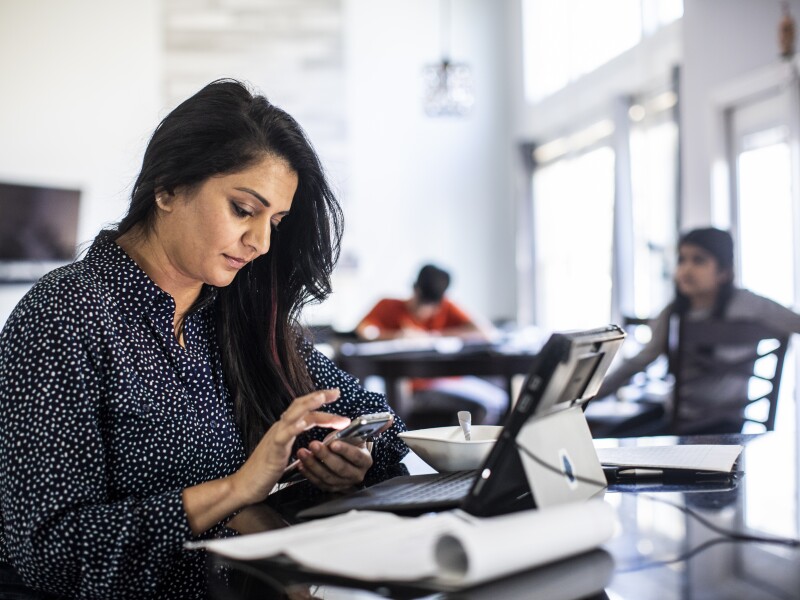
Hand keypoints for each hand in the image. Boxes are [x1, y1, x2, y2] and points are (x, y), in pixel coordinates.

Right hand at [229, 389, 348, 505]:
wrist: (245, 485)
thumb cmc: (265, 471)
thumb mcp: (285, 452)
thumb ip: (295, 441)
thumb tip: (312, 440)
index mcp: (284, 428)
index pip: (303, 409)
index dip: (318, 399)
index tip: (335, 394)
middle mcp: (280, 428)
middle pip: (300, 406)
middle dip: (319, 397)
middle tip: (337, 392)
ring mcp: (275, 437)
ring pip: (293, 415)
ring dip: (308, 405)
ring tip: (322, 397)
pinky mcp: (273, 450)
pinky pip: (283, 436)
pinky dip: (294, 427)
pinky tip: (304, 423)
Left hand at [295, 435, 373, 492]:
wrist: (347, 455)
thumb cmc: (348, 443)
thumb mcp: (350, 436)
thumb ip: (344, 434)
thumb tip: (337, 427)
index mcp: (364, 460)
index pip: (356, 456)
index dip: (345, 450)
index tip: (333, 443)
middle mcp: (357, 475)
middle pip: (341, 468)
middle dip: (325, 456)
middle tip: (314, 445)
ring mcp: (345, 484)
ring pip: (328, 477)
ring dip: (313, 465)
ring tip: (303, 453)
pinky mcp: (333, 488)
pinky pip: (320, 483)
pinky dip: (309, 474)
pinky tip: (301, 464)